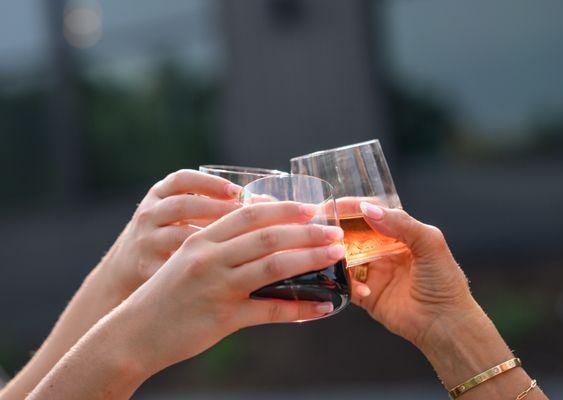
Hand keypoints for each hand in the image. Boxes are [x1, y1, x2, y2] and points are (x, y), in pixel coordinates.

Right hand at [100, 169, 240, 296]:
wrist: (126, 267)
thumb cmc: (168, 235)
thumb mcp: (179, 212)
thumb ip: (212, 204)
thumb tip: (270, 204)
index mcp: (159, 194)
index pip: (182, 180)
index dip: (209, 183)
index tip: (236, 190)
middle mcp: (149, 213)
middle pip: (182, 206)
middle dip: (217, 209)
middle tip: (248, 218)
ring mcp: (145, 240)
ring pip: (179, 235)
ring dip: (211, 238)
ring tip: (240, 243)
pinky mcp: (146, 266)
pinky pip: (175, 265)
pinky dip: (200, 266)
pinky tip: (223, 269)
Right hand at [111, 201, 345, 374]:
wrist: (133, 333)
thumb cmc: (163, 295)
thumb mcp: (187, 261)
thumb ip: (220, 247)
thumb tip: (263, 240)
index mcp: (201, 239)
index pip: (249, 214)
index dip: (283, 209)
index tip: (309, 208)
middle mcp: (209, 258)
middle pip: (268, 236)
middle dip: (307, 231)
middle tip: (333, 230)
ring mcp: (217, 287)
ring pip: (274, 266)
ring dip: (310, 259)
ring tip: (334, 256)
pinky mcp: (224, 317)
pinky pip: (271, 311)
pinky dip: (300, 308)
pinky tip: (322, 306)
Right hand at [348, 204, 547, 399]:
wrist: (445, 323)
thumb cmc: (444, 282)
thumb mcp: (430, 243)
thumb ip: (401, 223)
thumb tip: (368, 209)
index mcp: (400, 234)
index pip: (372, 213)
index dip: (353, 207)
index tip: (336, 204)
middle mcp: (383, 251)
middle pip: (353, 233)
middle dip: (339, 230)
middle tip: (324, 229)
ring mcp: (373, 272)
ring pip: (345, 257)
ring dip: (337, 255)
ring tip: (334, 255)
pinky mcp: (366, 294)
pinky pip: (346, 284)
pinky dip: (347, 283)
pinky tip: (362, 288)